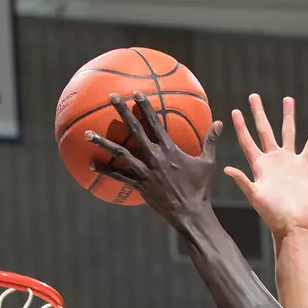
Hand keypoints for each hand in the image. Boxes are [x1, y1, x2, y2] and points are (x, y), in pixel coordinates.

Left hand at [87, 92, 223, 224]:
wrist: (191, 214)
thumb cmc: (201, 188)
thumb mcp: (208, 163)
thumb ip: (210, 141)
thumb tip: (220, 122)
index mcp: (170, 150)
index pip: (155, 123)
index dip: (146, 106)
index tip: (137, 93)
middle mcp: (154, 157)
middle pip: (134, 130)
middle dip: (123, 111)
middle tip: (112, 97)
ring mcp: (145, 172)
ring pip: (120, 153)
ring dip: (103, 142)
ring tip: (87, 133)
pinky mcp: (140, 186)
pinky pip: (119, 176)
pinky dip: (105, 170)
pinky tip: (91, 164)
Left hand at [226, 94, 307, 236]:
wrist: (293, 223)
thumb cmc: (272, 213)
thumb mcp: (255, 196)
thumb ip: (243, 181)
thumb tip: (227, 168)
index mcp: (260, 165)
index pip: (248, 141)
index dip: (241, 126)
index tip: (235, 111)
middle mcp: (273, 160)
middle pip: (265, 130)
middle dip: (259, 113)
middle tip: (254, 96)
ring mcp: (289, 161)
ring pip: (288, 132)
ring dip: (288, 116)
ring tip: (287, 99)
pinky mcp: (305, 166)